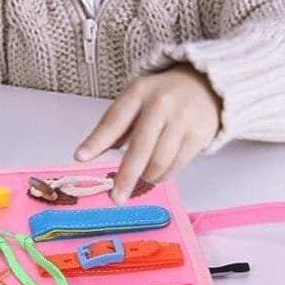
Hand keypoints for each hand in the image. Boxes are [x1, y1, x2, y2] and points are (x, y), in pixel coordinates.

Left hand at [74, 65, 221, 203]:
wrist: (204, 87)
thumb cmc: (163, 96)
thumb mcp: (136, 99)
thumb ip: (116, 124)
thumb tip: (93, 152)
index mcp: (138, 93)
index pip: (113, 120)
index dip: (96, 141)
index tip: (81, 157)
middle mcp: (160, 105)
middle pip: (139, 148)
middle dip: (126, 176)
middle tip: (116, 197)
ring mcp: (182, 120)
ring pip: (159, 162)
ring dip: (146, 177)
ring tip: (141, 178)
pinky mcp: (198, 135)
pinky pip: (176, 165)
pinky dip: (163, 176)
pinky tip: (157, 173)